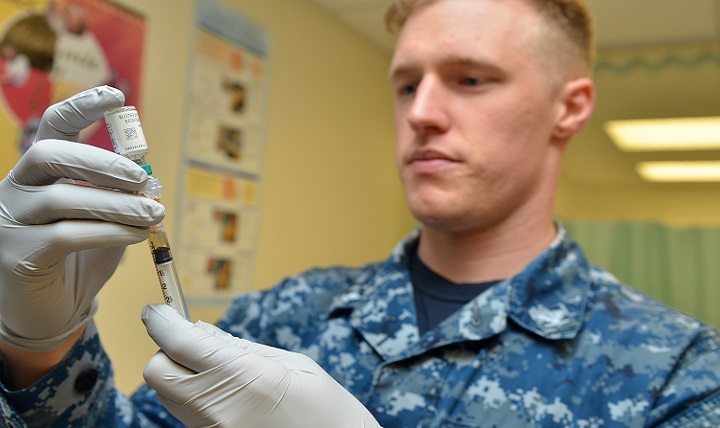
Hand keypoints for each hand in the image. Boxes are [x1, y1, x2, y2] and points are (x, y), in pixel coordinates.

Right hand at [0, 86, 163, 350]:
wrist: (49, 312)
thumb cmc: (79, 258)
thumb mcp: (106, 219)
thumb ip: (122, 195)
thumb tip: (149, 175)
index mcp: (38, 172)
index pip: (53, 126)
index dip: (82, 107)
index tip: (117, 97)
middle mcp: (16, 189)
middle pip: (50, 154)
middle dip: (101, 160)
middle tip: (141, 176)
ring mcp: (10, 222)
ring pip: (63, 198)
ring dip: (117, 203)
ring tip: (152, 212)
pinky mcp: (17, 255)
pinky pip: (66, 236)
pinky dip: (109, 232)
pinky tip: (136, 235)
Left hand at [142, 304, 381, 427]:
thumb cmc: (324, 408)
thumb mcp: (289, 364)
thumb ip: (237, 347)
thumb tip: (198, 330)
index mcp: (244, 377)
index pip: (178, 344)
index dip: (162, 321)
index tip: (158, 310)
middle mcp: (218, 409)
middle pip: (158, 372)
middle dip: (166, 351)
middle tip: (190, 341)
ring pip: (168, 395)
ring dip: (180, 375)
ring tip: (216, 369)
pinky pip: (186, 414)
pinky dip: (194, 396)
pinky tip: (224, 392)